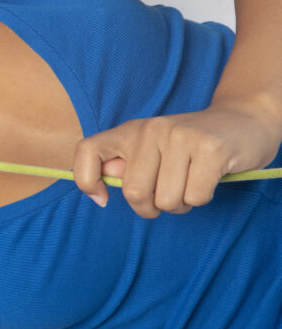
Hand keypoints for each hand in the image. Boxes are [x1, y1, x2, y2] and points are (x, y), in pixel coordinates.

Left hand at [72, 101, 281, 217]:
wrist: (243, 121)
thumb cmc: (190, 147)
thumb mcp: (152, 150)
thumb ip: (126, 166)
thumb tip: (101, 187)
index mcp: (129, 131)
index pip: (86, 150)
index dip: (86, 181)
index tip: (103, 199)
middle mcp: (149, 130)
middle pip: (135, 193)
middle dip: (152, 208)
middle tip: (167, 194)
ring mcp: (179, 137)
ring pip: (167, 201)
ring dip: (181, 204)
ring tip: (190, 183)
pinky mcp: (209, 149)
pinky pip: (195, 197)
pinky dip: (202, 198)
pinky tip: (208, 178)